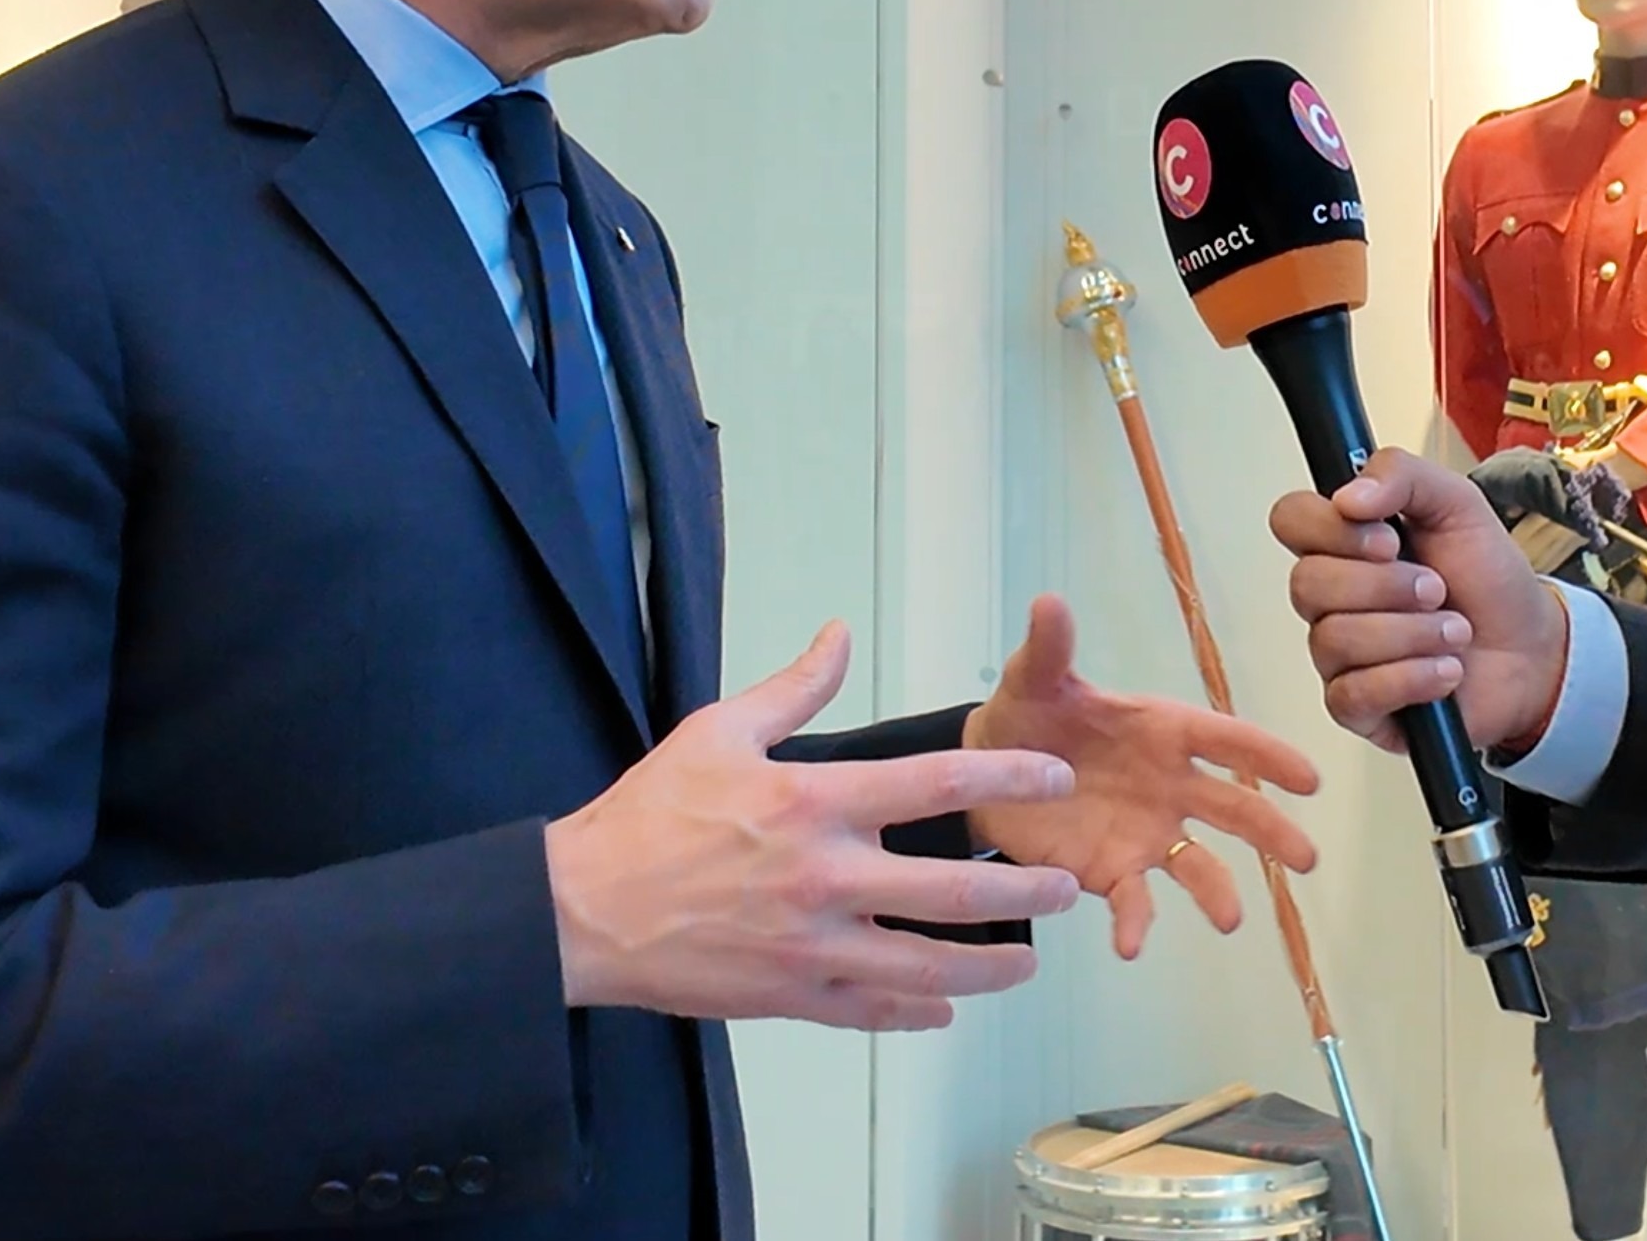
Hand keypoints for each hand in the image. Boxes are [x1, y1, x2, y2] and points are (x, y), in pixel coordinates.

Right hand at [544, 621, 1084, 1030]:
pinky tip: (945, 1007)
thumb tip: (840, 634)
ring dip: (991, 967)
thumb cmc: (648, 816)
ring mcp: (812, 948)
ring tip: (1028, 961)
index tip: (1056, 778)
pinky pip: (871, 1012)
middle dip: (1026, 892)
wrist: (581, 911)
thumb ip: (793, 689)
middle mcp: (826, 879)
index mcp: (814, 804)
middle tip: (1065, 888)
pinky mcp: (789, 998)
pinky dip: (916, 1013)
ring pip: (928, 968)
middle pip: (955, 891)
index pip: (937, 783)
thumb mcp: (717, 731)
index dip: (1007, 777)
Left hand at [964, 596, 1323, 958]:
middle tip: (1307, 858)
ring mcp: (1146, 833)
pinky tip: (1129, 945)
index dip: (1268, 758)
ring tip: (1231, 920)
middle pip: (1233, 808)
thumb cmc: (1025, 716)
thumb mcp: (1034, 680)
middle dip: (1271, 832)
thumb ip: (1050, 650)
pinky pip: (1135, 900)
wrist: (986, 775)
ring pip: (1198, 865)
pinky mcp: (1112, 871)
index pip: (1228, 741)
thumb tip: (1048, 601)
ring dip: (1217, 891)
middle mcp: (1168, 786)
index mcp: (1162, 731)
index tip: (1309, 779)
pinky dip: (1136, 922)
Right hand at [1269, 446, 1571, 758]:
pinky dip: (1411, 678)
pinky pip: (1353, 694)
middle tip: (1438, 589)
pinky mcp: (1355, 707)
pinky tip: (1445, 672)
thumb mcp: (1457, 504)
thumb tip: (1348, 497)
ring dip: (1413, 634)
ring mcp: (1338, 655)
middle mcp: (1331, 598)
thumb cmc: (1487, 579)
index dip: (1330, 529)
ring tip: (1454, 632)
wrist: (1531, 648)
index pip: (1290, 519)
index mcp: (1345, 542)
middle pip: (1307, 584)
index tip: (1387, 540)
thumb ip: (1402, 475)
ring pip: (1335, 639)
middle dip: (1388, 587)